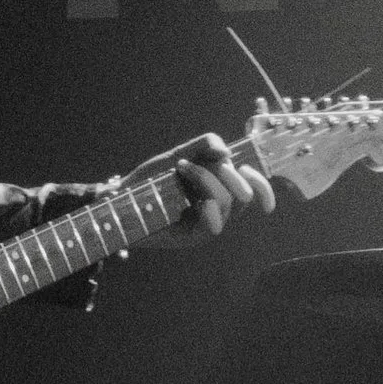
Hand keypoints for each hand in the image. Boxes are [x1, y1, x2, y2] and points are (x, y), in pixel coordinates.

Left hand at [136, 131, 277, 242]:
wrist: (121, 199)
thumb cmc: (149, 180)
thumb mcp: (177, 155)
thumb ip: (203, 145)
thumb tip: (227, 152)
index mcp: (218, 190)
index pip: (252, 191)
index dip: (261, 185)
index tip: (249, 170)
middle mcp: (216, 210)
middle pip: (244, 195)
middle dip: (228, 174)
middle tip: (204, 164)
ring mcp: (206, 225)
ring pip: (227, 201)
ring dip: (206, 178)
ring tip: (181, 168)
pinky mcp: (193, 237)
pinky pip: (213, 222)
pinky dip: (204, 202)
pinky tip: (185, 191)